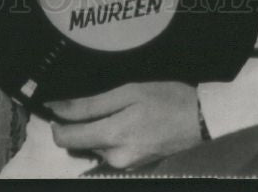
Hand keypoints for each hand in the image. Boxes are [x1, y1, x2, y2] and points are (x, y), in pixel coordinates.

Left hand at [47, 82, 201, 169]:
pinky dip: (111, 136)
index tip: (56, 106)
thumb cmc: (166, 99)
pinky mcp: (135, 167)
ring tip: (117, 108)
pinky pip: (111, 151)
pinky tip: (127, 121)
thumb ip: (92, 104)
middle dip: (80, 124)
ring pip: (96, 146)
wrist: (201, 120)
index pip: (67, 138)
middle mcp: (115, 159)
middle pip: (81, 142)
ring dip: (98, 129)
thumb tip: (59, 109)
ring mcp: (125, 166)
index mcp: (112, 137)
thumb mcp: (129, 92)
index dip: (56, 121)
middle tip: (94, 101)